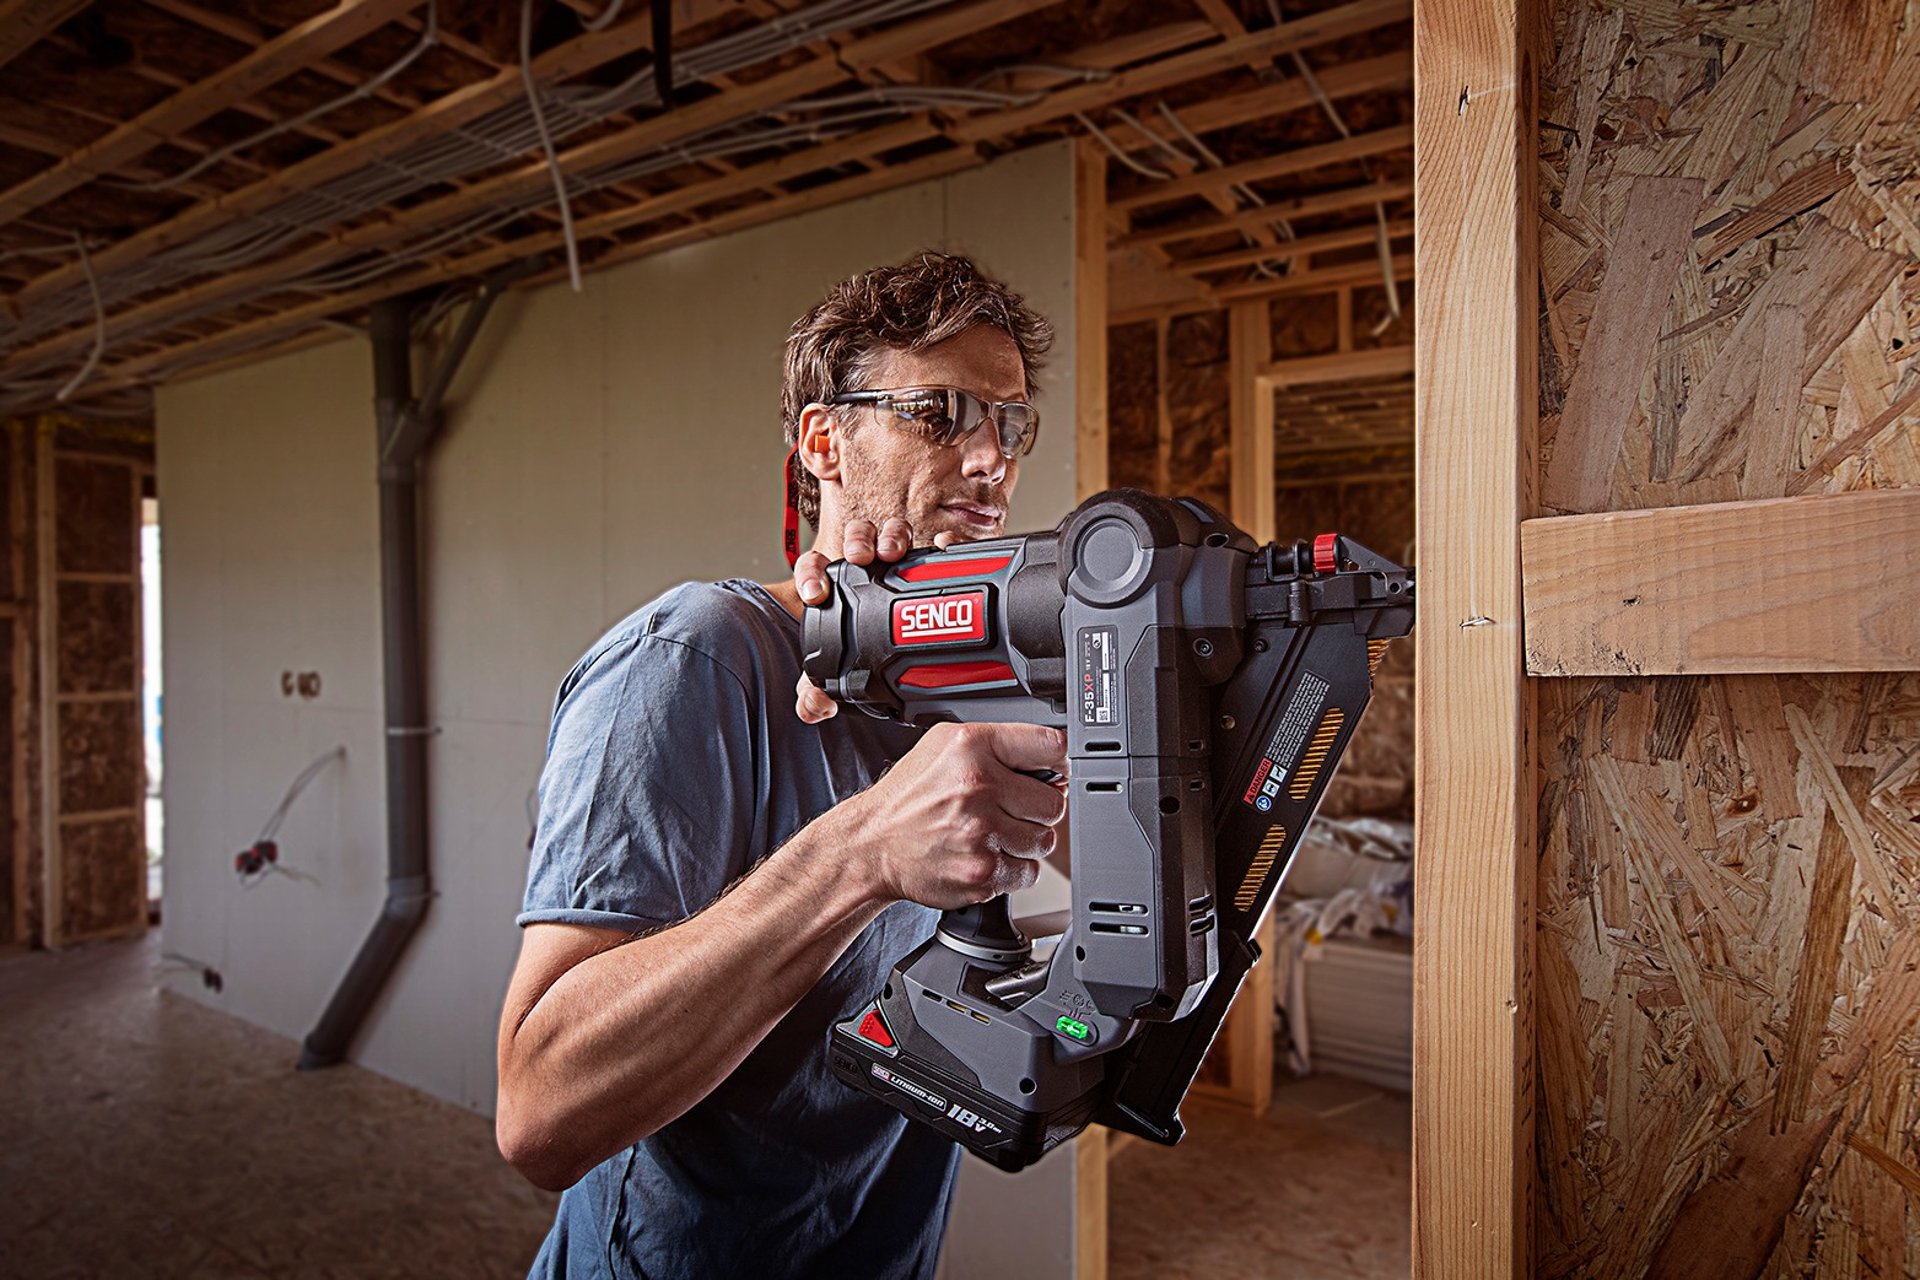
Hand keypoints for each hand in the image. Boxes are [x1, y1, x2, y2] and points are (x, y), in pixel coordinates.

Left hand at [793, 518, 957, 723]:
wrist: (905, 659)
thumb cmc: (858, 656)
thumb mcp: (835, 675)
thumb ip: (816, 693)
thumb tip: (814, 706)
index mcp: (833, 586)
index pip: (814, 567)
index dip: (811, 574)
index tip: (816, 594)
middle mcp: (864, 566)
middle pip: (856, 537)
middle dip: (857, 541)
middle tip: (860, 559)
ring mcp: (899, 561)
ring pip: (892, 532)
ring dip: (891, 536)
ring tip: (893, 554)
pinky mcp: (931, 565)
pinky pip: (938, 544)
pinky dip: (941, 541)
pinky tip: (942, 548)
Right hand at [840, 722, 1067, 909]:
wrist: (872, 844)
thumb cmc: (910, 797)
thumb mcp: (944, 744)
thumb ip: (999, 743)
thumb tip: (1054, 763)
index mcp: (971, 748)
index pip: (1051, 747)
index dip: (1058, 762)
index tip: (1053, 772)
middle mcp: (977, 789)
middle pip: (1054, 803)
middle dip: (1037, 808)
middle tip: (1010, 809)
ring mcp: (980, 835)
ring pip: (1044, 841)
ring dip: (1025, 841)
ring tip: (993, 833)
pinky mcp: (981, 874)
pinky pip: (1028, 873)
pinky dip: (1012, 868)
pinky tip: (985, 854)